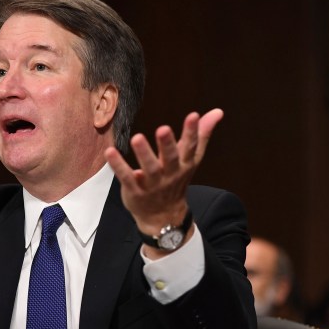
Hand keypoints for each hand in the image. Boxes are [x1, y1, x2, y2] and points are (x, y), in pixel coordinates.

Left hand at [105, 109, 223, 251]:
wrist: (163, 217)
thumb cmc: (176, 181)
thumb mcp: (190, 159)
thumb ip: (201, 135)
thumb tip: (218, 111)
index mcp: (184, 164)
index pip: (190, 147)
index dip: (193, 132)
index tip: (194, 115)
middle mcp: (170, 174)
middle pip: (171, 158)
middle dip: (167, 144)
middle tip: (163, 128)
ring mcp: (153, 184)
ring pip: (149, 168)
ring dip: (143, 153)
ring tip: (137, 138)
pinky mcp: (135, 191)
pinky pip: (127, 177)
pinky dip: (118, 166)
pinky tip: (110, 152)